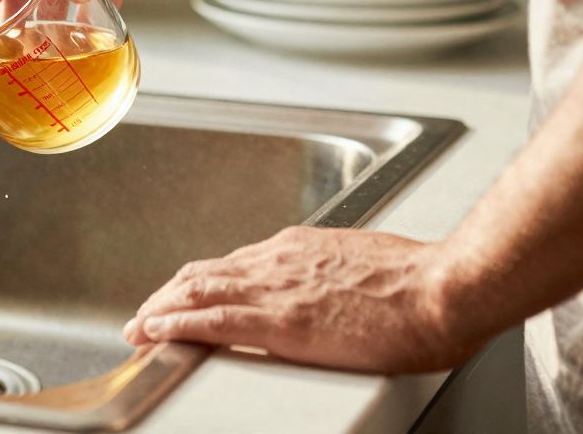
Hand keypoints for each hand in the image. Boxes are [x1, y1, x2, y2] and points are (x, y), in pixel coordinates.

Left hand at [122, 226, 482, 373]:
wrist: (445, 289)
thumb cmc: (422, 282)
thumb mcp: (364, 265)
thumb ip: (334, 274)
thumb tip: (328, 289)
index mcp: (299, 250)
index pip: (232, 265)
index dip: (200, 283)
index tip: (183, 298)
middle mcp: (278, 262)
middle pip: (203, 275)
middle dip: (168, 296)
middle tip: (146, 316)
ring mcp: (276, 290)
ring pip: (196, 292)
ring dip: (160, 310)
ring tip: (137, 327)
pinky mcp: (281, 322)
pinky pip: (212, 320)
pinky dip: (176, 325)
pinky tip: (155, 332)